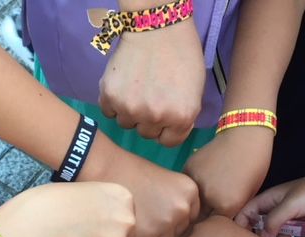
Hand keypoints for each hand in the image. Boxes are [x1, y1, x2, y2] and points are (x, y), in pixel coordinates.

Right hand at [0, 182, 134, 236]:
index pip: (125, 215)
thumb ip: (104, 205)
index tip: (89, 220)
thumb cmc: (52, 202)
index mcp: (123, 197)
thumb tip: (107, 220)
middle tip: (82, 235)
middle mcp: (128, 219)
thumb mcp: (86, 191)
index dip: (106, 220)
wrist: (36, 221)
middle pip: (124, 236)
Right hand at [99, 19, 204, 146]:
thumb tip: (171, 132)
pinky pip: (108, 111)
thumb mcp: (196, 91)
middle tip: (151, 95)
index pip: (168, 142)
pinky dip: (113, 102)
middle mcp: (155, 117)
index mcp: (181, 118)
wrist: (158, 26)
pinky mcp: (110, 96)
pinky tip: (122, 85)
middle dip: (149, 119)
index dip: (167, 128)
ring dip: (130, 111)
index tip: (165, 114)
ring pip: (126, 123)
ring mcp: (130, 108)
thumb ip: (184, 117)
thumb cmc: (183, 54)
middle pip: (146, 133)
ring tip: (136, 88)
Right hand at [100, 153, 199, 236]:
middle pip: (178, 231)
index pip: (190, 216)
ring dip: (151, 235)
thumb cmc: (136, 174)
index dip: (173, 215)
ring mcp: (167, 222)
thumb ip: (178, 200)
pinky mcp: (149, 234)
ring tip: (138, 216)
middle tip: (146, 211)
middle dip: (164, 226)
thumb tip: (180, 222)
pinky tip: (131, 221)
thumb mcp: (168, 181)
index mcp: (191, 191)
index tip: (159, 208)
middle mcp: (183, 207)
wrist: (111, 170)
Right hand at [184, 127, 273, 217]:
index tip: (216, 222)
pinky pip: (187, 185)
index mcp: (226, 206)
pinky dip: (191, 187)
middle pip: (199, 216)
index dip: (216, 225)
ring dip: (194, 202)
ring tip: (203, 195)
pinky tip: (201, 180)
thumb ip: (232, 213)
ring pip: (190, 201)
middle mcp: (207, 197)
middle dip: (203, 216)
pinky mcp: (187, 169)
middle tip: (208, 210)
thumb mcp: (249, 195)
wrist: (244, 135)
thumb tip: (220, 224)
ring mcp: (195, 183)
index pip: (215, 225)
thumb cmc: (254, 165)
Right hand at [235, 167, 304, 236]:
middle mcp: (272, 206)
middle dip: (255, 234)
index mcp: (267, 198)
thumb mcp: (290, 206)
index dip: (240, 225)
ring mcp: (285, 214)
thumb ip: (273, 221)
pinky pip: (283, 232)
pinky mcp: (296, 221)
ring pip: (269, 229)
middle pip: (255, 222)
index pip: (244, 212)